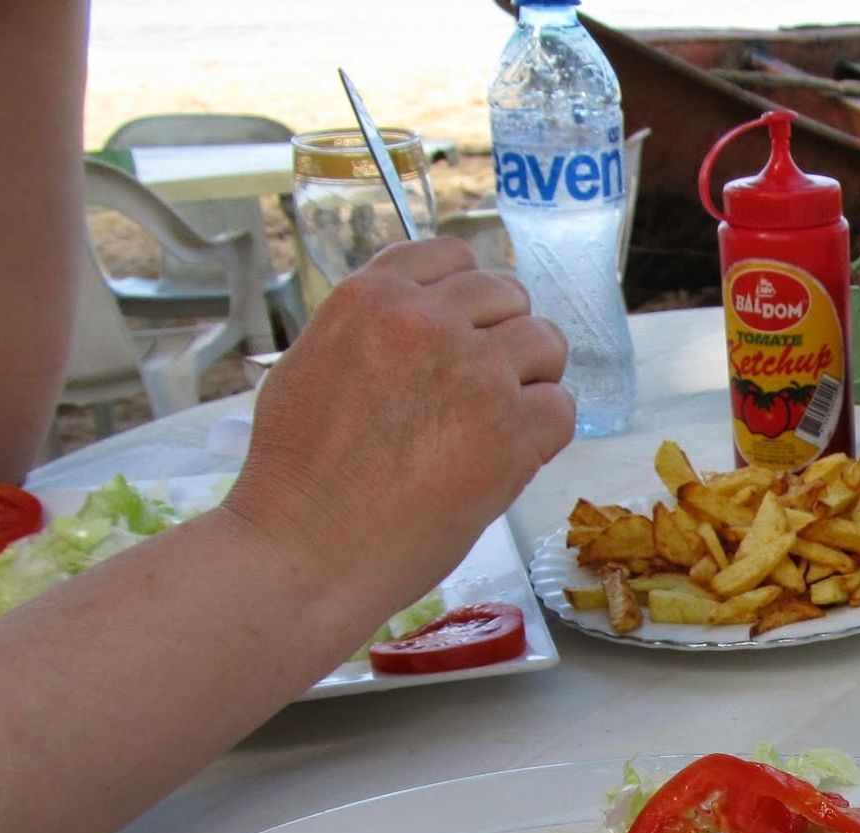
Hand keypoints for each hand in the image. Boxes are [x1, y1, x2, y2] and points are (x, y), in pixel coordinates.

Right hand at [226, 238, 572, 609]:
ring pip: (546, 342)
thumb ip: (372, 329)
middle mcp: (428, 322)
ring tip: (499, 421)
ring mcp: (475, 374)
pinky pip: (561, 407)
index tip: (467, 327)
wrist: (306, 549)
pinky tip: (509, 458)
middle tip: (484, 387)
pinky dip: (544, 433)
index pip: (452, 255)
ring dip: (533, 378)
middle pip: (508, 296)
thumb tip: (422, 318)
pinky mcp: (510, 431)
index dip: (469, 294)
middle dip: (503, 337)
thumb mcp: (312, 364)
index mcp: (372, 297)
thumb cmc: (299, 475)